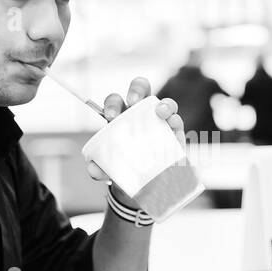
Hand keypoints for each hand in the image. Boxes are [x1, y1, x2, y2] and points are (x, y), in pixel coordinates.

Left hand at [85, 77, 185, 199]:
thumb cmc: (125, 166)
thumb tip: (93, 169)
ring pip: (165, 103)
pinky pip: (178, 122)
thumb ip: (99, 168)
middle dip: (137, 89)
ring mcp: (161, 120)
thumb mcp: (110, 167)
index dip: (113, 104)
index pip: (116, 101)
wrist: (145, 182)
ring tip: (160, 113)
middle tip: (133, 101)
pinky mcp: (175, 133)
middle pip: (141, 89)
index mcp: (121, 117)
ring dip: (164, 105)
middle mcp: (141, 113)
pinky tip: (172, 125)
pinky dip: (175, 121)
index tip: (111, 116)